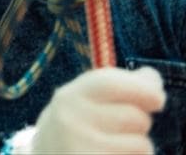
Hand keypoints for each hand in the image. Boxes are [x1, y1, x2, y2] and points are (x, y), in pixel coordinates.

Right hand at [8, 67, 164, 154]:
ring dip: (138, 146)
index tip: (157, 99)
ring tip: (112, 146)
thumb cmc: (75, 126)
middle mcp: (72, 122)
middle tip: (118, 129)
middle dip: (139, 123)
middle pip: (135, 117)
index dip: (142, 88)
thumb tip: (151, 78)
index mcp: (68, 98)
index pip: (110, 83)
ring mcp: (82, 148)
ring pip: (142, 145)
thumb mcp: (83, 100)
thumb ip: (114, 85)